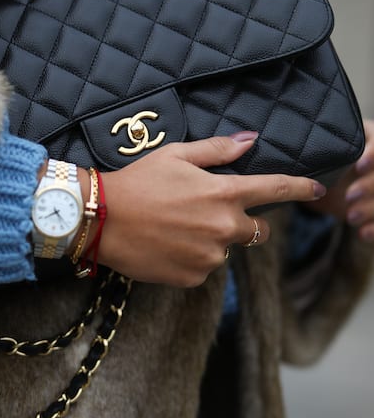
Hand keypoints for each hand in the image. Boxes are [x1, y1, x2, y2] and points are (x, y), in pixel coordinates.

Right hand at [96, 133, 325, 286]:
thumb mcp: (176, 155)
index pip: (275, 190)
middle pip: (256, 230)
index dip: (300, 188)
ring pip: (225, 250)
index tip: (316, 189)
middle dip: (242, 221)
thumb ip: (218, 150)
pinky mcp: (192, 277)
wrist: (101, 220)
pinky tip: (167, 245)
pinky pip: (203, 268)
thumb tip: (250, 140)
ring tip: (176, 228)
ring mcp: (209, 256)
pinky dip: (192, 259)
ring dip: (212, 241)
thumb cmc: (137, 182)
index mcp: (224, 194)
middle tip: (208, 212)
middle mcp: (223, 228)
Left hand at [309, 119, 373, 243]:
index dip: (372, 155)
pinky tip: (362, 234)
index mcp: (367, 140)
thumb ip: (308, 146)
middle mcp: (372, 162)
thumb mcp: (314, 151)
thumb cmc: (315, 157)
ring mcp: (371, 184)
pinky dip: (373, 228)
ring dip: (370, 209)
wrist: (327, 180)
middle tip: (350, 196)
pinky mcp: (372, 206)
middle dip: (369, 186)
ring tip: (351, 217)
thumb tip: (266, 141)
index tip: (358, 165)